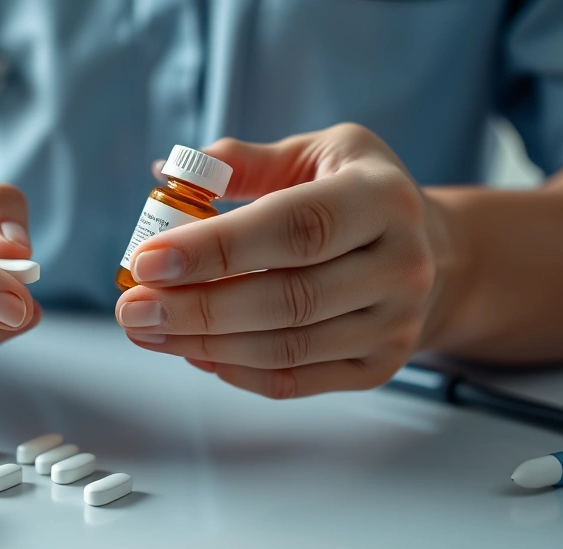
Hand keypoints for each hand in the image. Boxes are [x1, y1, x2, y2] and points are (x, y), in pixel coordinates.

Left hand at [117, 123, 454, 398]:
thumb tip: (168, 171)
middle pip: (286, 298)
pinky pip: (294, 380)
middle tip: (132, 306)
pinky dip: (234, 371)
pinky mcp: (378, 367)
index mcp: (383, 198)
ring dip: (203, 343)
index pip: (294, 228)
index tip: (148, 260)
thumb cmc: (354, 194)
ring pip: (285, 347)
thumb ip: (247, 163)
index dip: (217, 248)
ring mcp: (394, 324)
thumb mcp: (315, 154)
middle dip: (196, 307)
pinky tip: (191, 350)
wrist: (430, 254)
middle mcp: (401, 266)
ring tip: (146, 329)